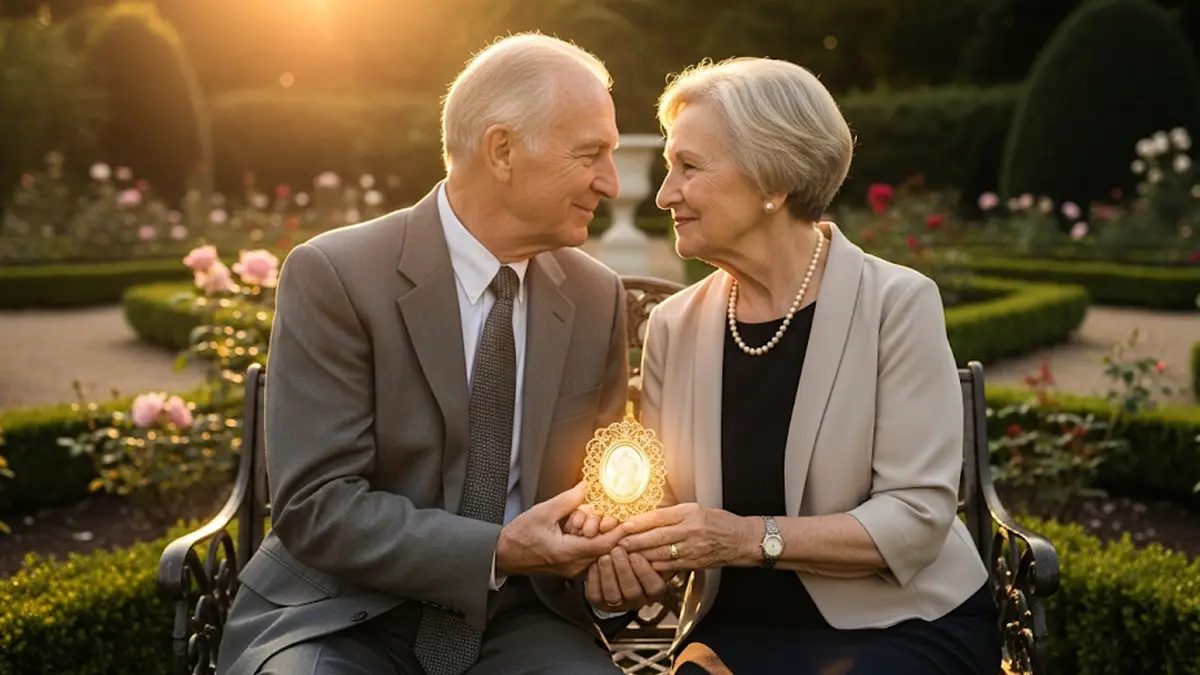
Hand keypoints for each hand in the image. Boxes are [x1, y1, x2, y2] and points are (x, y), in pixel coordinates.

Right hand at [496, 481, 625, 578]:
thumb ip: (568, 500)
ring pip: (596, 550)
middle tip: (589, 512)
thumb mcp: (543, 512)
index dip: (619, 532)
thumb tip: (587, 487)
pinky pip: (588, 554)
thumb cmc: (519, 536)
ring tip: (575, 520)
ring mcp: (573, 570)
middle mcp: (573, 566)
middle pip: (603, 547)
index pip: (603, 545)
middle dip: (602, 527)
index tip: (630, 520)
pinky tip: (574, 528)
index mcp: (567, 553)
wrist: (504, 554)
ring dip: (593, 533)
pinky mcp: (571, 569)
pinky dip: (587, 539)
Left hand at [584, 546, 668, 612]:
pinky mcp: (598, 602)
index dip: (644, 571)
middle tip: (617, 550)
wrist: (611, 566)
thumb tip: (645, 537)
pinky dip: (595, 578)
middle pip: (632, 592)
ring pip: (613, 595)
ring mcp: (617, 604)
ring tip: (605, 556)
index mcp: (654, 590)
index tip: (634, 554)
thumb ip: (647, 548)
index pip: (655, 587)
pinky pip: (596, 594)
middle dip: (623, 569)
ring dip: (608, 574)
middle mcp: (637, 601)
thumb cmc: (634, 555)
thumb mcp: (645, 551)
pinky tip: (595, 564)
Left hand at [618, 503, 754, 572]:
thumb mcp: (696, 510)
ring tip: (625, 555)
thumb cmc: (719, 522)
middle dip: (635, 540)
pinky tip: (643, 566)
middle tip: (618, 542)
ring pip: (661, 553)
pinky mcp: (694, 563)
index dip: (639, 522)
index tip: (624, 525)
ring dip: (641, 555)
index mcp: (690, 513)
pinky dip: (654, 566)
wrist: (742, 540)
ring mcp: (693, 548)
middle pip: (657, 536)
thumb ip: (674, 514)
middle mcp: (690, 530)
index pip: (659, 517)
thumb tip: (648, 516)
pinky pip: (670, 566)